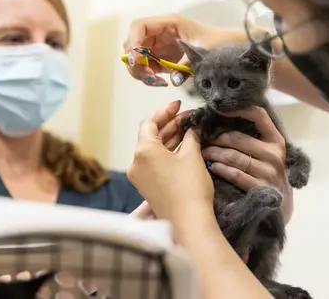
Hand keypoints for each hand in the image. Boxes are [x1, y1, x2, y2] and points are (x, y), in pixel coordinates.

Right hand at [123, 14, 245, 86]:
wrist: (226, 48)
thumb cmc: (216, 42)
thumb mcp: (202, 51)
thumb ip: (186, 64)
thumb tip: (173, 79)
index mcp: (168, 23)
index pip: (139, 26)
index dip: (133, 42)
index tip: (137, 60)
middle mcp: (159, 33)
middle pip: (133, 43)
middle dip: (135, 62)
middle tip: (149, 76)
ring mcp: (158, 45)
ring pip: (137, 57)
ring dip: (140, 71)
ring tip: (157, 82)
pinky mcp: (160, 58)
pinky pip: (146, 67)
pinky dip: (148, 76)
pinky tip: (161, 82)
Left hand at [127, 100, 214, 224]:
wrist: (189, 223)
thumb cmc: (189, 188)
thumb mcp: (192, 156)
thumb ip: (190, 137)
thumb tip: (192, 128)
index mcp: (143, 151)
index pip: (149, 122)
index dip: (165, 112)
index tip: (179, 105)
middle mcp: (136, 163)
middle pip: (150, 136)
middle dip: (170, 125)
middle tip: (189, 117)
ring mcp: (140, 177)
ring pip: (153, 150)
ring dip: (170, 139)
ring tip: (190, 130)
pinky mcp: (148, 187)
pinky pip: (155, 163)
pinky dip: (168, 153)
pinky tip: (184, 147)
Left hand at [201, 106, 293, 223]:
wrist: (278, 204)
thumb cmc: (265, 172)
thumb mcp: (265, 151)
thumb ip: (251, 136)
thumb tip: (222, 117)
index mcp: (275, 140)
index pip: (258, 115)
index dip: (237, 109)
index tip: (219, 109)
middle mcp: (274, 154)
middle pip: (237, 138)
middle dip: (215, 137)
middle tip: (201, 138)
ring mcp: (269, 172)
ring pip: (233, 156)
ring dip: (213, 153)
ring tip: (203, 152)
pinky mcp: (260, 188)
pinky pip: (234, 174)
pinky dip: (220, 168)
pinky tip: (211, 166)